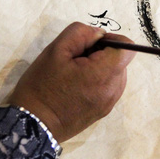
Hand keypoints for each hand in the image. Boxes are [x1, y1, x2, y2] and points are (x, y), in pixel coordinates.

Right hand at [7, 23, 135, 142]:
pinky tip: (75, 86)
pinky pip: (108, 87)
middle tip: (75, 59)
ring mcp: (109, 103)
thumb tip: (99, 35)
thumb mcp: (55, 50)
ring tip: (73, 74)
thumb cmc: (41, 85)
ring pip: (114, 74)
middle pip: (120, 60)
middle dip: (102, 53)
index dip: (111, 39)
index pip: (127, 47)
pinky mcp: (102, 111)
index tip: (89, 44)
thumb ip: (80, 33)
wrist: (32, 125)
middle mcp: (113, 90)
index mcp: (104, 74)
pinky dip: (97, 81)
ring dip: (99, 67)